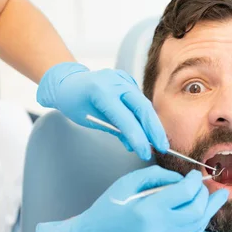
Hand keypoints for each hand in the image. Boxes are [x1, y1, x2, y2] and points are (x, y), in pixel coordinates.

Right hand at [36, 166, 227, 231]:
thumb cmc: (108, 208)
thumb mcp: (127, 182)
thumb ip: (156, 174)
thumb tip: (180, 177)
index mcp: (148, 210)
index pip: (185, 193)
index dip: (195, 181)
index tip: (195, 174)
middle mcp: (159, 229)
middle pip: (196, 210)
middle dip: (204, 194)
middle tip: (203, 184)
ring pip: (198, 226)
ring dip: (210, 209)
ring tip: (219, 197)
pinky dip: (200, 224)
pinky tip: (204, 213)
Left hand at [37, 62, 167, 158]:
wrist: (68, 82)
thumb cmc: (74, 102)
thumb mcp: (89, 120)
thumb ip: (113, 130)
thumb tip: (134, 144)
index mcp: (101, 91)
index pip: (124, 117)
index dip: (137, 136)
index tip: (145, 152)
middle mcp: (116, 82)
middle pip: (142, 107)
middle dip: (154, 129)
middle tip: (163, 147)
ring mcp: (123, 79)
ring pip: (144, 104)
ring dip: (152, 124)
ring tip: (159, 142)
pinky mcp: (128, 81)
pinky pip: (140, 100)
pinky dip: (146, 115)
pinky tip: (150, 129)